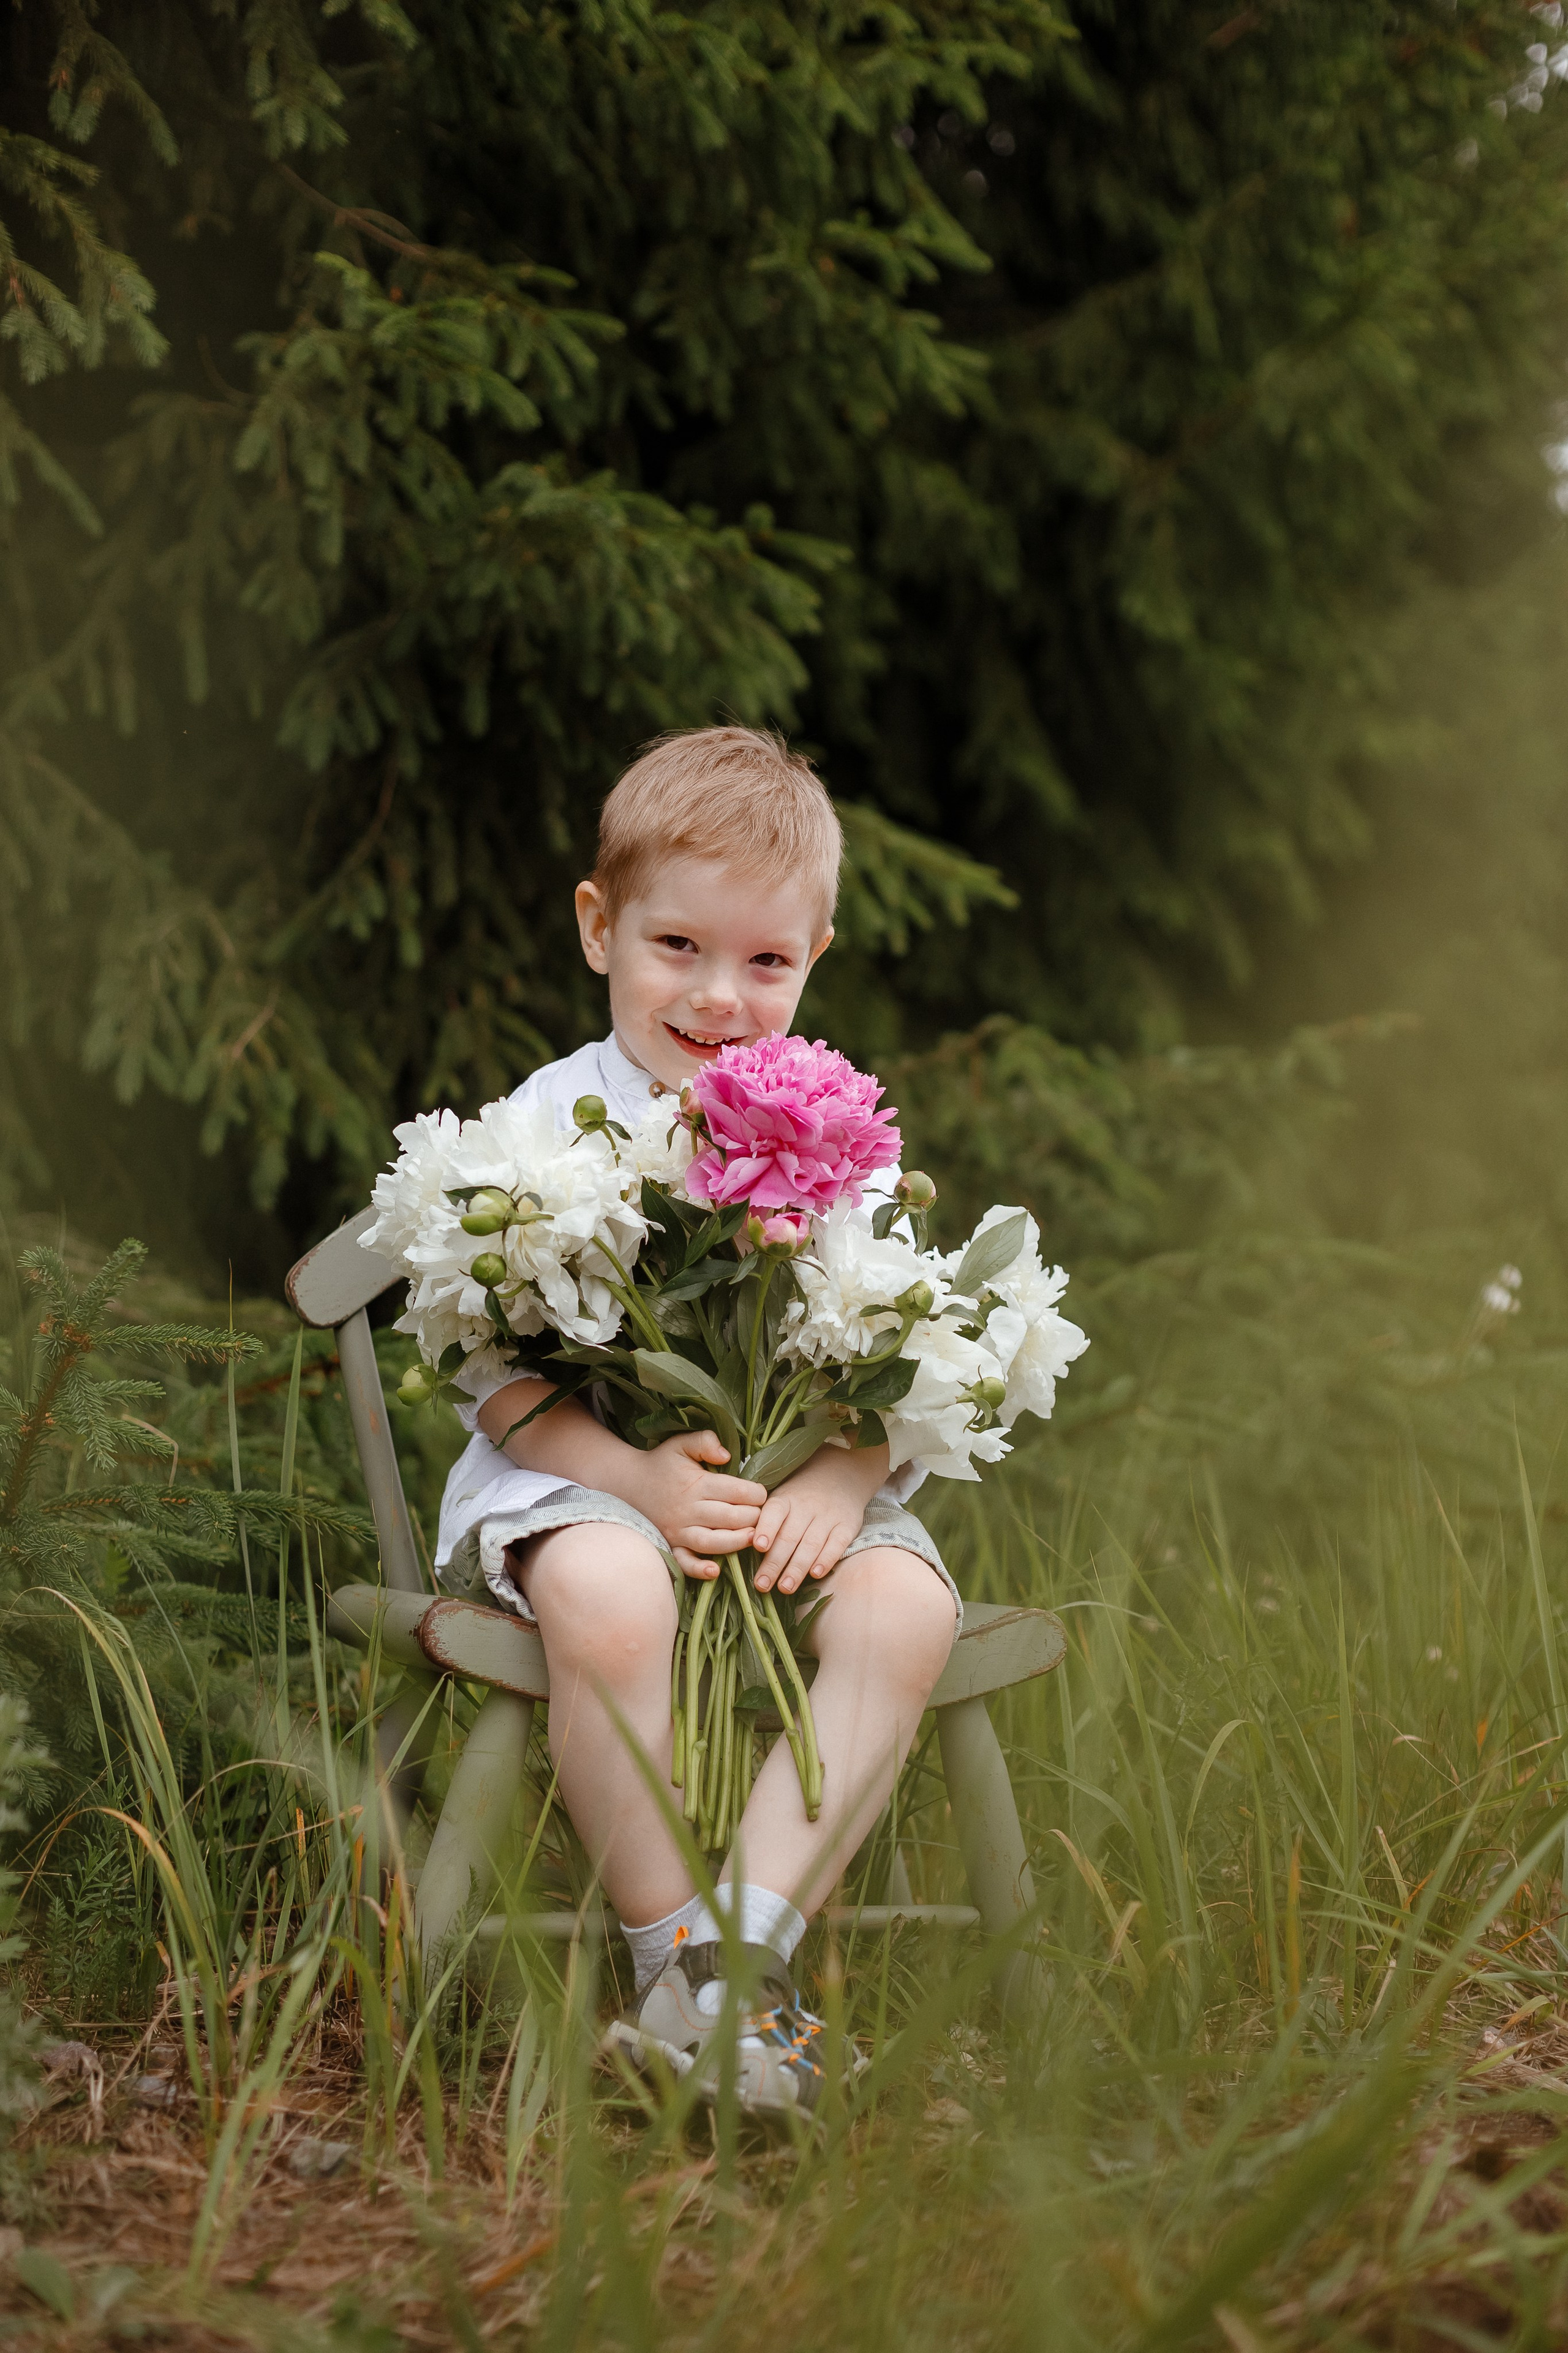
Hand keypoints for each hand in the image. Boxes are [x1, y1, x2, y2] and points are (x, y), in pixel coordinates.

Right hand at [637, 1429, 766, 1578]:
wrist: (627, 1483)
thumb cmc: (661, 1463)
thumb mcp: (681, 1443)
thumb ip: (705, 1441)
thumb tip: (726, 1455)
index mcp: (696, 1483)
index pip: (735, 1491)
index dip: (756, 1494)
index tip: (763, 1494)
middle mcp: (688, 1509)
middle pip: (729, 1517)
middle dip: (753, 1517)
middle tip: (764, 1516)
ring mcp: (678, 1530)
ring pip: (712, 1542)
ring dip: (736, 1542)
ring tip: (754, 1539)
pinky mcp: (671, 1544)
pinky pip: (684, 1561)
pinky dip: (698, 1569)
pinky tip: (715, 1571)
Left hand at [751, 1443, 889, 1594]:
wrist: (840, 1475)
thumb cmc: (800, 1496)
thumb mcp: (781, 1498)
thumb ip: (765, 1520)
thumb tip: (741, 1547)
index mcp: (785, 1498)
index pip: (774, 1512)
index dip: (766, 1529)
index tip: (758, 1546)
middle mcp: (806, 1506)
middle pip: (789, 1536)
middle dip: (775, 1563)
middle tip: (762, 1584)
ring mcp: (828, 1516)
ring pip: (811, 1544)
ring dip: (797, 1568)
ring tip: (785, 1587)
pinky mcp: (847, 1526)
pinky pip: (837, 1544)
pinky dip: (826, 1560)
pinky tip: (816, 1574)